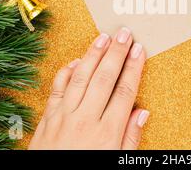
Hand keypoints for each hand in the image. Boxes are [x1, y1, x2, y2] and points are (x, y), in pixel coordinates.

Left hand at [29, 27, 148, 149]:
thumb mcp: (116, 163)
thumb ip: (130, 138)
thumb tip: (142, 113)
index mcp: (106, 133)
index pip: (125, 91)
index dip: (134, 68)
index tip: (140, 51)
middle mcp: (85, 119)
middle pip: (105, 78)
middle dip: (117, 53)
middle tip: (125, 33)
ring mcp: (64, 116)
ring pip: (81, 76)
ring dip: (93, 54)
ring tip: (104, 37)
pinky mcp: (47, 117)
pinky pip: (58, 87)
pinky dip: (67, 71)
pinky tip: (76, 60)